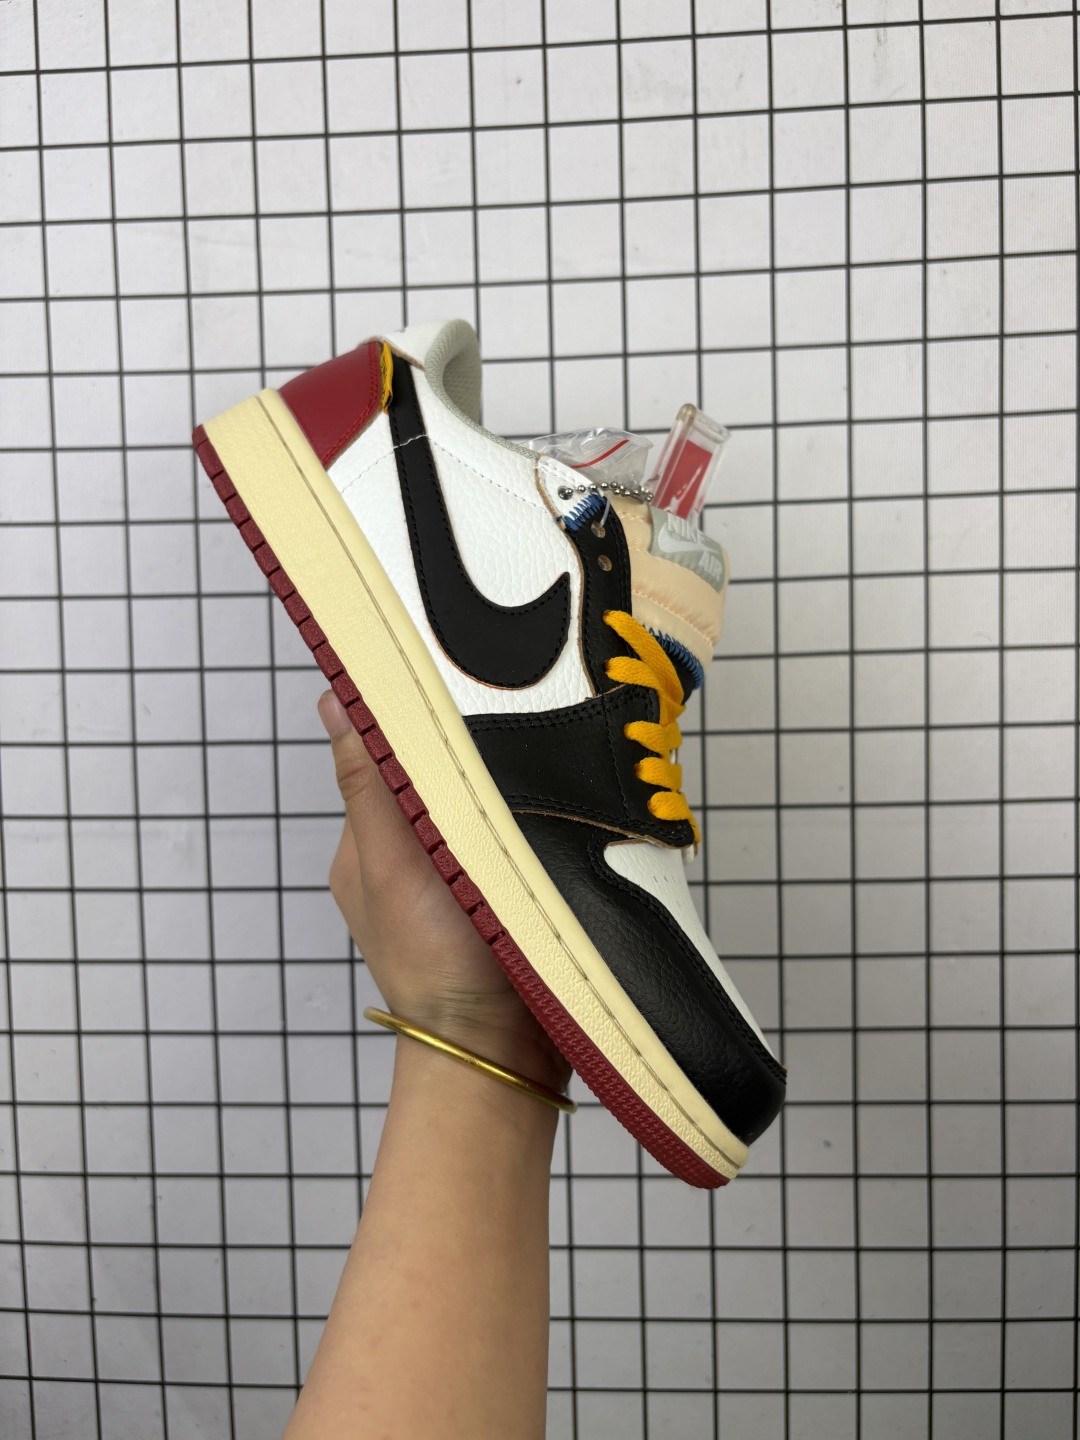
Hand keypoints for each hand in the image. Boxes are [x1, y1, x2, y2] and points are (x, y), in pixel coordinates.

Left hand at [318, 691, 570, 1093]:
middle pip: (430, 779)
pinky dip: (519, 829)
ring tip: (529, 788)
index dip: (412, 723)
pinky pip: (504, 840)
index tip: (452, 693)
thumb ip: (368, 784)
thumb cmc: (438, 966)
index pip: (381, 755)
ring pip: (471, 807)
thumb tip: (333, 699)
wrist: (503, 1053)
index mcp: (365, 846)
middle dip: (462, 761)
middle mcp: (404, 859)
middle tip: (506, 744)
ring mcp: (451, 880)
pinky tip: (542, 825)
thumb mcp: (393, 863)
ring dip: (496, 796)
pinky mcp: (496, 896)